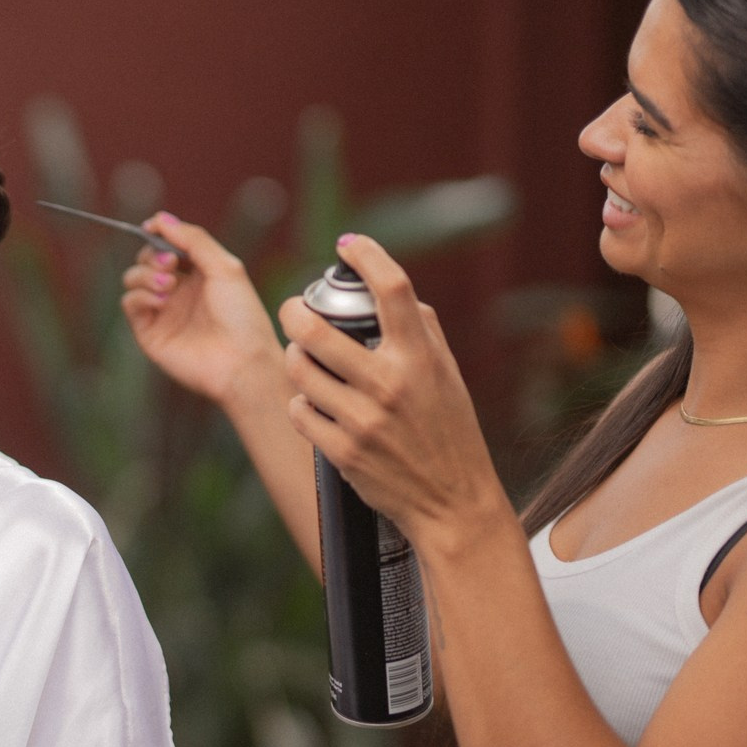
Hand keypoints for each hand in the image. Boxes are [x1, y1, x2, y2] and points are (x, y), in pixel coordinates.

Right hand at [119, 214, 285, 409]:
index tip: (154, 227)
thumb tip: (160, 218)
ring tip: (168, 285)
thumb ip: (193, 239)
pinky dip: (140, 295)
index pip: (167, 244)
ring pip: (133, 278)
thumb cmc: (241, 316)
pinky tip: (162, 301)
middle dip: (152, 254)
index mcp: (198, 273)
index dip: (159, 233)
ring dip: (145, 273)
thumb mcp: (225, 266)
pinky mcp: (149, 332)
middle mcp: (178, 290)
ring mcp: (162, 311)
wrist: (241, 362)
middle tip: (171, 264)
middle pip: (146, 258)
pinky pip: (130, 303)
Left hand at [276, 234, 511, 552]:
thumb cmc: (450, 432)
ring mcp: (364, 420)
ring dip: (295, 359)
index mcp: (421, 357)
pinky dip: (300, 404)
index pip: (393, 289)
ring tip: (304, 360)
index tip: (348, 244)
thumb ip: (423, 331)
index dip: (366, 256)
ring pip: (299, 369)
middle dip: (293, 311)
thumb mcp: (448, 374)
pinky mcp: (343, 451)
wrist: (453, 501)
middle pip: (315, 329)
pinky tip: (313, 405)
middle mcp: (391, 384)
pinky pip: (299, 411)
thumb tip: (389, 291)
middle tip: (293, 309)